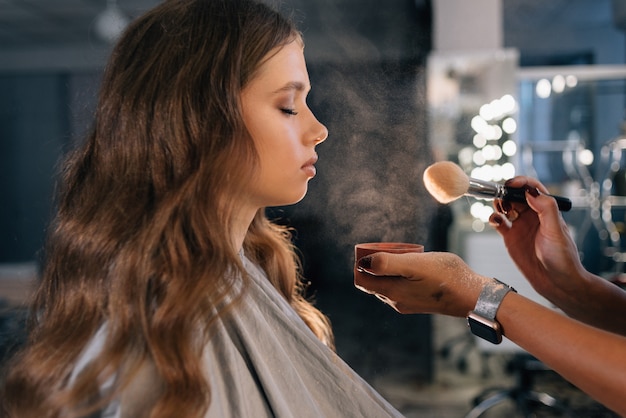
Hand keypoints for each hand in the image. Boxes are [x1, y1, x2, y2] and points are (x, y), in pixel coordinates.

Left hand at [354, 251, 488, 316]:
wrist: (473, 295)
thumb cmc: (445, 277)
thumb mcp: (414, 264)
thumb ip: (387, 264)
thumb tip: (362, 263)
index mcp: (391, 292)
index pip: (362, 279)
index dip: (362, 263)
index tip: (374, 249)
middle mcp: (395, 301)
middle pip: (373, 282)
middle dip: (376, 264)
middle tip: (391, 249)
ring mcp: (407, 303)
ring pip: (387, 284)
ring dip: (389, 269)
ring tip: (404, 255)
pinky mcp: (419, 302)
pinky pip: (401, 287)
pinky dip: (401, 275)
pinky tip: (415, 266)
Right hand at [489, 176, 586, 306]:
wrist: (556, 282)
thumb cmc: (563, 258)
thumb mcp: (556, 231)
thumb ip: (546, 209)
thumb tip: (530, 192)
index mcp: (546, 210)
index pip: (533, 188)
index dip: (521, 182)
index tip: (511, 184)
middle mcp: (532, 216)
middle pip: (516, 195)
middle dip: (506, 192)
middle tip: (501, 196)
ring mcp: (520, 226)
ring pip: (505, 206)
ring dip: (499, 203)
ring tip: (499, 208)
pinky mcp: (510, 238)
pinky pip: (498, 222)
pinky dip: (493, 218)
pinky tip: (495, 221)